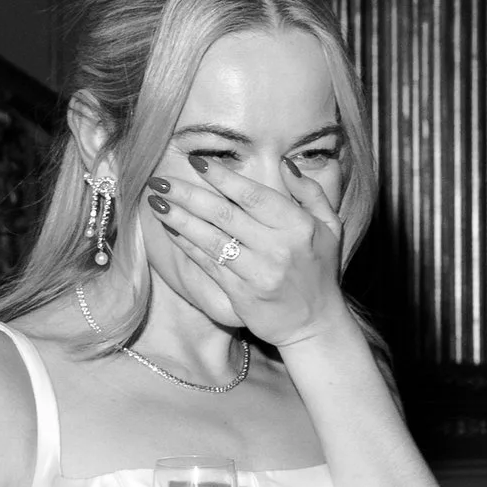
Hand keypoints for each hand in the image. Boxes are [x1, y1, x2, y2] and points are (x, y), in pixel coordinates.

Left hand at [144, 158, 349, 350]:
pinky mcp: (241, 295)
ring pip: (211, 240)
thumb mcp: (329, 227)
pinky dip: (187, 246)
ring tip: (156, 202)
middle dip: (188, 194)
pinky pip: (209, 265)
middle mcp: (277, 249)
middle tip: (161, 180)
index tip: (196, 162)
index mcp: (298, 227)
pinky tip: (171, 230)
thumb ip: (310, 192)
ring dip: (180, 219)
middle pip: (224, 215)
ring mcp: (258, 274)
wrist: (315, 324)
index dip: (222, 177)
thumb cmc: (320, 270)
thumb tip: (285, 164)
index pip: (253, 195)